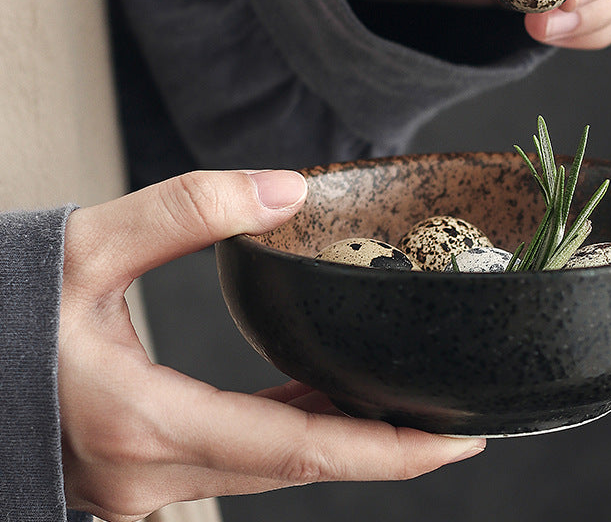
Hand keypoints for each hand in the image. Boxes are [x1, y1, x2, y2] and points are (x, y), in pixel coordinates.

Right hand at [59, 170, 483, 520]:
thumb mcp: (88, 246)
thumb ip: (189, 211)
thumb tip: (287, 191)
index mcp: (148, 423)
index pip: (299, 450)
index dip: (388, 451)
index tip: (458, 441)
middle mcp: (151, 473)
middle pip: (298, 469)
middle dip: (383, 449)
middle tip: (454, 421)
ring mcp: (142, 482)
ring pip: (268, 468)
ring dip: (338, 440)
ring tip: (401, 404)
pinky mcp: (136, 468)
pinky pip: (236, 457)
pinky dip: (287, 431)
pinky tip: (316, 397)